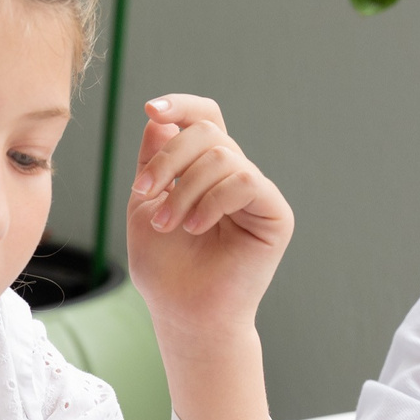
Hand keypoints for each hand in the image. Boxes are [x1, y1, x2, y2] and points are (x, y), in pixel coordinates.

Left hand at [127, 95, 292, 344]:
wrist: (183, 313)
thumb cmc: (164, 268)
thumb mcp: (145, 204)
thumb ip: (153, 159)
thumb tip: (159, 118)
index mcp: (206, 171)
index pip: (204, 118)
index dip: (181, 105)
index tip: (151, 110)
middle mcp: (235, 176)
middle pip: (208, 130)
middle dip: (169, 157)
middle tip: (145, 193)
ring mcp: (257, 194)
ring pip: (223, 155)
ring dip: (185, 188)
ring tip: (169, 225)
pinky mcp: (275, 214)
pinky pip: (244, 180)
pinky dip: (213, 200)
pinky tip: (196, 227)